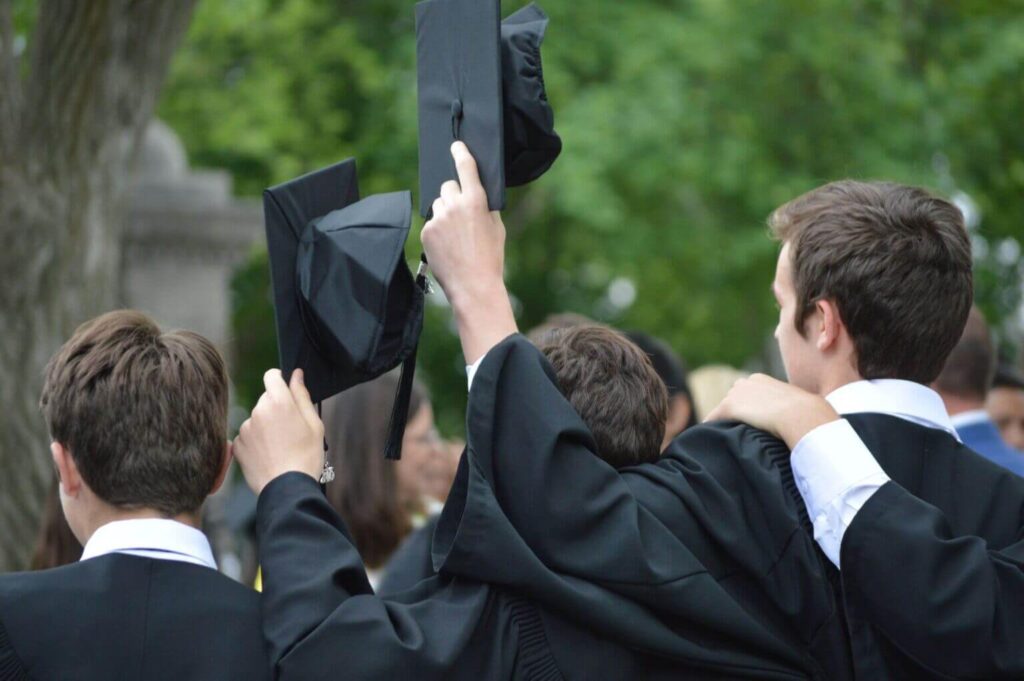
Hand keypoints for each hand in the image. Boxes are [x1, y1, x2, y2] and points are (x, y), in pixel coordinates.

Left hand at [233, 368, 324, 494]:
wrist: (287, 488)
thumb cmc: (306, 456)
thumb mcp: (314, 424)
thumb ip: (302, 395)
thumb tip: (296, 375)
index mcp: (279, 402)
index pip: (271, 376)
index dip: (279, 381)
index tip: (286, 392)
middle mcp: (258, 410)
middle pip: (266, 399)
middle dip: (276, 408)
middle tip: (290, 430)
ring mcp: (245, 428)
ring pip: (257, 418)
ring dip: (265, 426)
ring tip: (280, 447)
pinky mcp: (237, 444)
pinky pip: (247, 436)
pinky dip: (256, 442)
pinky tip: (269, 455)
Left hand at [420, 142, 517, 362]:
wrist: (473, 285)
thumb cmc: (490, 257)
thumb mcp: (496, 227)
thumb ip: (485, 207)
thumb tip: (476, 195)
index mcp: (476, 201)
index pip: (466, 167)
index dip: (460, 153)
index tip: (455, 146)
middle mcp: (454, 205)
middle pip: (448, 186)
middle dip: (453, 196)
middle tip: (461, 216)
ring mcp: (438, 218)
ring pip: (438, 204)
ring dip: (444, 213)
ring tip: (455, 236)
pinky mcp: (426, 231)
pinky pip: (430, 222)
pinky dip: (437, 230)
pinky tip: (447, 246)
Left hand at [703, 373, 839, 448]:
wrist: (804, 415)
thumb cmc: (809, 415)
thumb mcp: (798, 407)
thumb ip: (789, 410)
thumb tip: (797, 421)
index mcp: (762, 380)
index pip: (746, 394)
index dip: (746, 409)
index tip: (748, 423)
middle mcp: (747, 382)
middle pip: (732, 399)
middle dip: (733, 413)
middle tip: (733, 430)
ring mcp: (738, 393)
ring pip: (723, 409)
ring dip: (723, 421)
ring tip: (721, 436)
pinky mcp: (731, 405)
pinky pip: (713, 418)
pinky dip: (709, 426)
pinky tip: (706, 437)